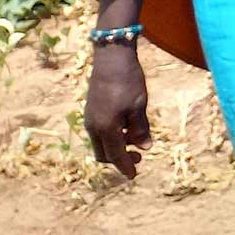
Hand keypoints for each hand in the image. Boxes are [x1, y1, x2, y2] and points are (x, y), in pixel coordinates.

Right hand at [84, 43, 150, 177]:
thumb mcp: (139, 106)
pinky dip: (111, 136)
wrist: (111, 59)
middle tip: (138, 156)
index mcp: (106, 129)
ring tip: (134, 140)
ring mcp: (89, 119)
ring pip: (100, 143)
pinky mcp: (90, 111)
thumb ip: (140, 129)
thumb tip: (145, 148)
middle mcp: (93, 127)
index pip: (115, 156)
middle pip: (104, 153)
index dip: (125, 166)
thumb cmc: (128, 82)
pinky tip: (125, 128)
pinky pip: (98, 132)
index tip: (133, 175)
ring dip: (115, 147)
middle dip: (120, 159)